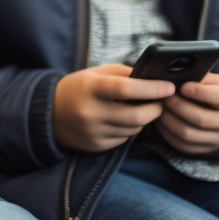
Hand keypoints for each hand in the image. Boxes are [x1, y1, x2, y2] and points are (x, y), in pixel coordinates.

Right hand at [53, 64, 174, 152]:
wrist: (49, 113)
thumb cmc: (78, 88)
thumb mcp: (96, 73)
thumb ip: (124, 74)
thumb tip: (154, 78)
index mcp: (91, 88)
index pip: (127, 89)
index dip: (152, 88)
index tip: (169, 87)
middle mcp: (92, 112)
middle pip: (137, 115)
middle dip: (156, 108)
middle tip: (162, 101)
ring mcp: (94, 132)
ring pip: (134, 128)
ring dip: (144, 119)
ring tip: (140, 108)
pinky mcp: (96, 146)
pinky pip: (124, 138)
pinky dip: (129, 129)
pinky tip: (122, 119)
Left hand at [156, 73, 218, 153]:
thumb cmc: (216, 91)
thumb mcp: (215, 80)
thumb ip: (200, 77)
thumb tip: (175, 73)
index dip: (202, 93)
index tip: (183, 86)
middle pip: (202, 119)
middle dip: (178, 106)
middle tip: (163, 96)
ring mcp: (218, 140)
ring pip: (189, 134)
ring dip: (168, 120)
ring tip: (157, 107)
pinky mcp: (204, 149)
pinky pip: (182, 144)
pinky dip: (167, 132)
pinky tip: (159, 120)